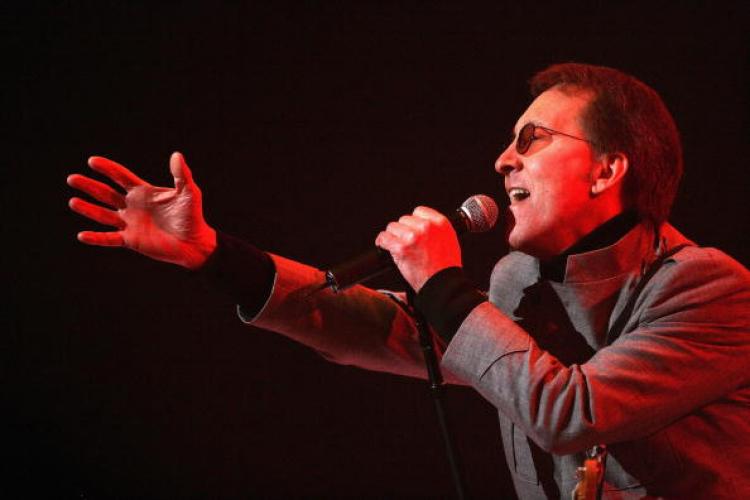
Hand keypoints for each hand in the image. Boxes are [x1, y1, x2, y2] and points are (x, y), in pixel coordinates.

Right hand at [67, 152, 216, 268]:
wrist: (195, 243)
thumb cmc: (193, 216)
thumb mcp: (188, 192)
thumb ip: (181, 175)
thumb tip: (177, 155)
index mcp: (143, 192)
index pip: (121, 177)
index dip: (107, 169)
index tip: (92, 161)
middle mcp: (133, 206)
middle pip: (106, 194)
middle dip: (90, 186)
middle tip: (72, 178)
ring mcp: (130, 223)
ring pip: (103, 215)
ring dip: (88, 209)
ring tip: (73, 201)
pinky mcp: (131, 240)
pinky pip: (109, 238)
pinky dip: (96, 238)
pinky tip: (82, 235)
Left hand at [375, 206, 461, 291]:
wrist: (442, 285)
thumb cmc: (446, 268)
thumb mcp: (450, 240)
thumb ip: (436, 229)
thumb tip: (421, 224)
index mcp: (440, 223)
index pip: (419, 211)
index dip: (413, 221)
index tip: (411, 229)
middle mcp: (426, 227)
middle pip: (404, 219)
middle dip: (404, 231)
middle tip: (406, 243)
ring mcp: (413, 236)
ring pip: (392, 227)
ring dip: (393, 236)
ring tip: (398, 246)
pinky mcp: (401, 248)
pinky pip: (384, 238)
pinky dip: (382, 242)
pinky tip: (384, 246)